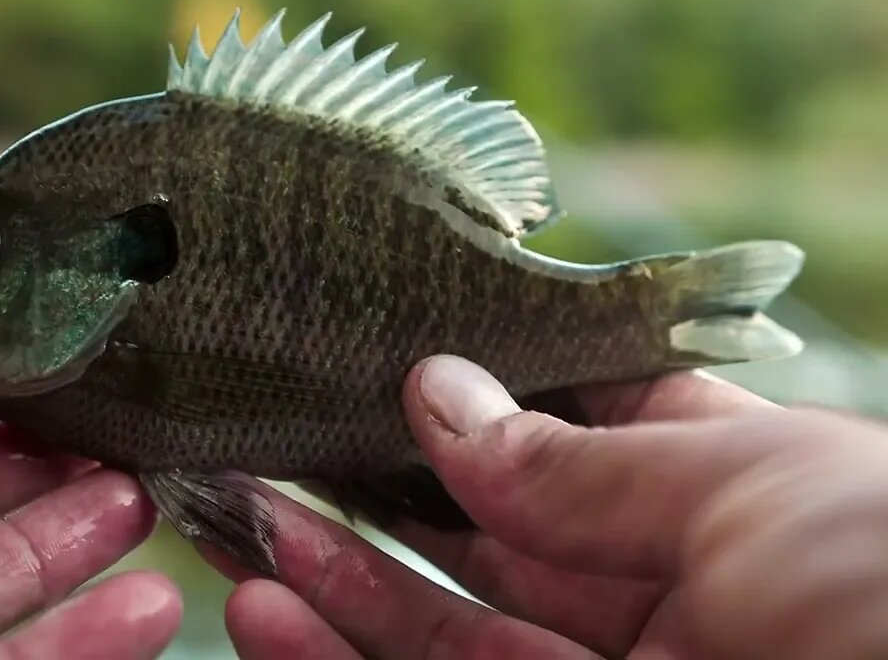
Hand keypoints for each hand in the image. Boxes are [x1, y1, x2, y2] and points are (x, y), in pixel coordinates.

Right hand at [213, 357, 887, 659]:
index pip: (565, 429)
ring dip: (328, 582)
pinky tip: (268, 614)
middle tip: (260, 444)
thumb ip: (577, 459)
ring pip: (438, 631)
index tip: (361, 352)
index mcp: (720, 499)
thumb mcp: (748, 490)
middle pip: (480, 536)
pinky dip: (342, 658)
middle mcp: (659, 596)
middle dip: (364, 493)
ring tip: (232, 523)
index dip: (463, 393)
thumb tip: (440, 388)